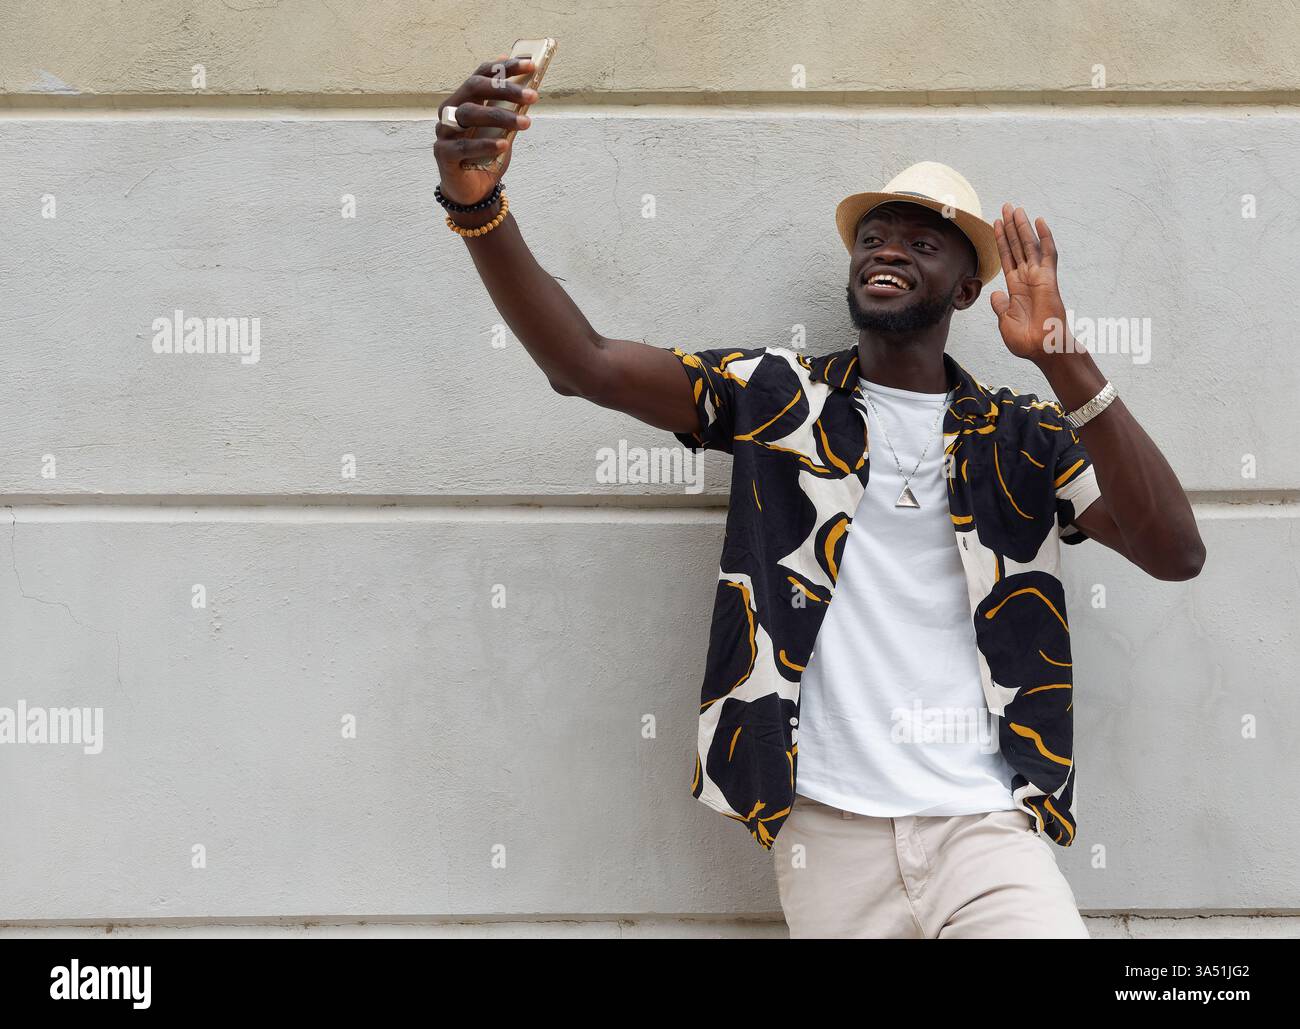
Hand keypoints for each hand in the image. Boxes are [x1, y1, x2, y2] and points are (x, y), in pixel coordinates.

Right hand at [434, 53, 538, 206]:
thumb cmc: (486, 157)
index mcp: (464, 99)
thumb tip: (530, 93)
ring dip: (500, 117)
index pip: (482, 75)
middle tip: (532, 96)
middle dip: (505, 89)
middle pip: (474, 88)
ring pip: (469, 114)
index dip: (504, 67)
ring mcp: (444, 131)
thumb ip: (510, 113)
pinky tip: (503, 145)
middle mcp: (450, 110)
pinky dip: (485, 145)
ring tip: (526, 123)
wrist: (472, 192)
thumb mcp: (502, 131)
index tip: (530, 64)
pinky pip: (464, 146)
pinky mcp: (443, 153)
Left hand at [989, 203, 1067, 361]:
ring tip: (1015, 209)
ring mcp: (1038, 277)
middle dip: (1011, 228)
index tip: (995, 225)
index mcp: (1015, 289)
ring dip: (1022, 227)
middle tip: (1006, 207)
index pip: (1007, 259)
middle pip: (1017, 247)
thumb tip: (995, 295)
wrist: (1041, 349)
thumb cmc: (1026, 341)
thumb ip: (1000, 306)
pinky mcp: (1048, 279)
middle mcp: (1027, 279)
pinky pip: (1048, 254)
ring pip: (1029, 245)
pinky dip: (1044, 237)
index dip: (1001, 242)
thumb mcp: (1005, 322)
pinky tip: (1039, 221)